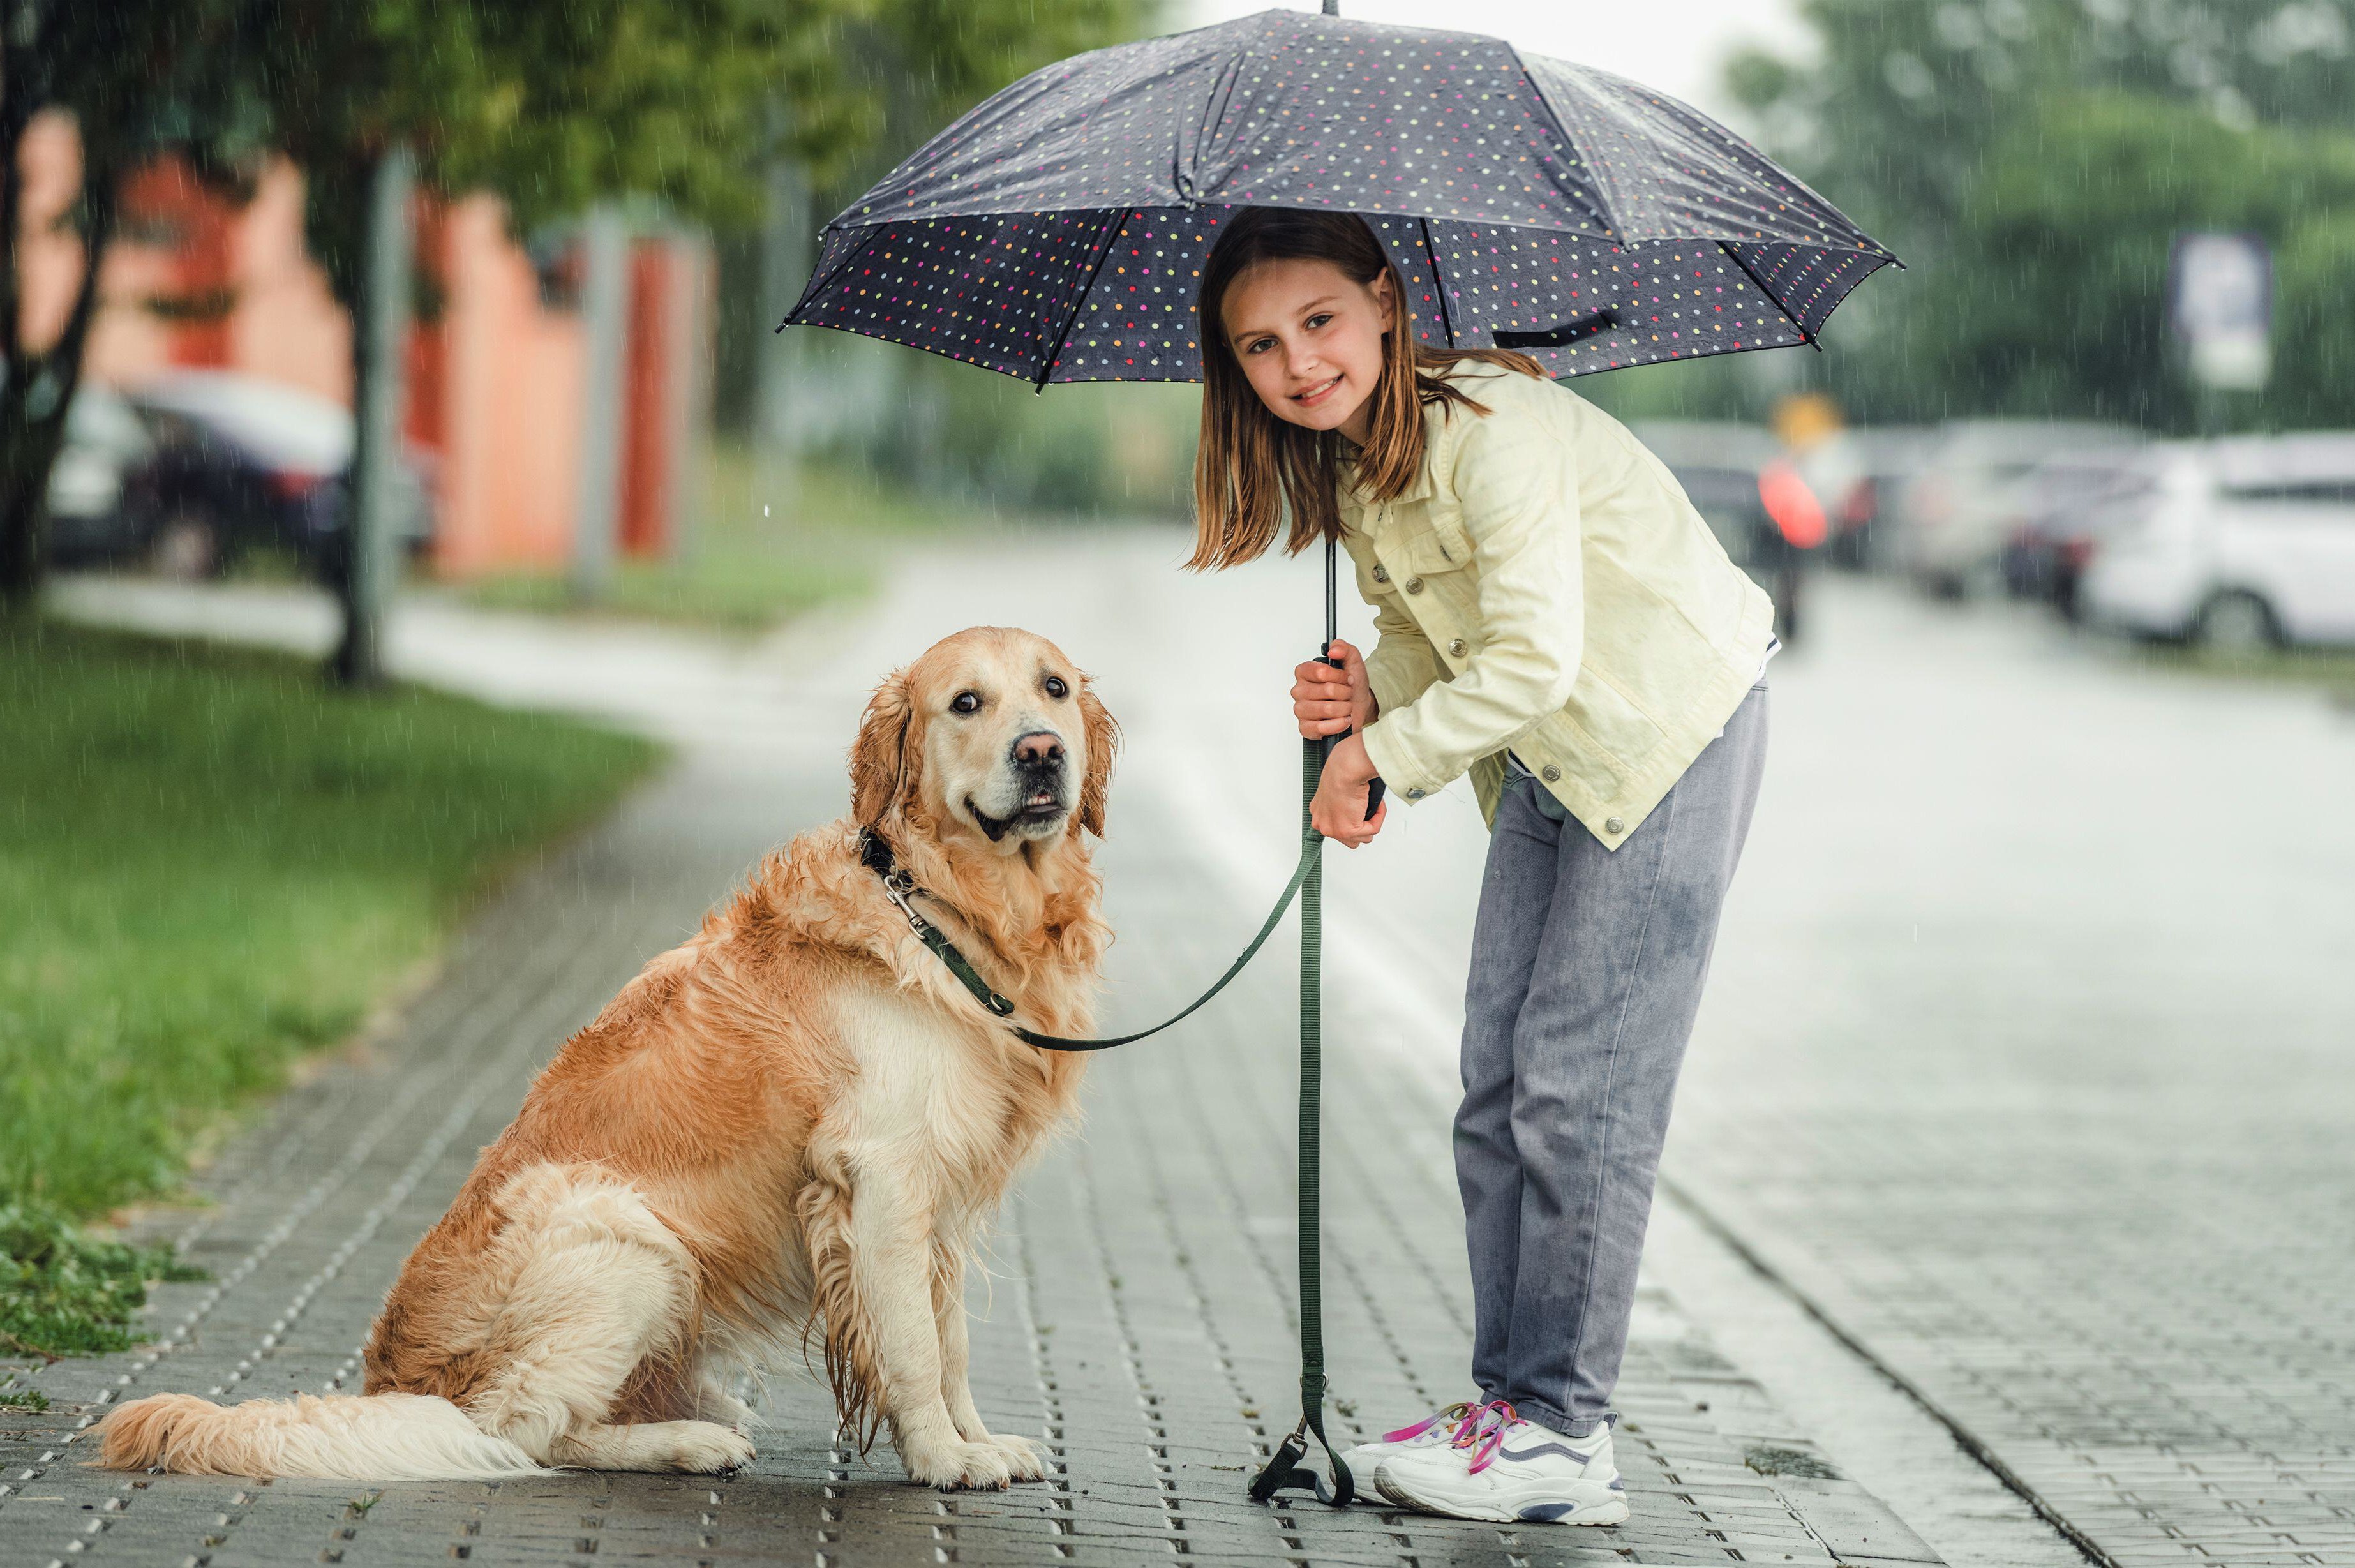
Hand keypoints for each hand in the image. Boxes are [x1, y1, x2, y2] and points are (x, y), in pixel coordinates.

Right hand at [1291, 638, 1375, 739]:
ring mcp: (1300, 710)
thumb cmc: (1352, 685)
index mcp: (1304, 672)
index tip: (1347, 678)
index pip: (1321, 672)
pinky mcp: (1305, 728)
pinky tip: (1342, 720)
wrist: (1359, 705)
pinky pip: (1322, 728)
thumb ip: (1343, 648)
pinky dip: (1339, 724)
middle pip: (1327, 690)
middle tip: (1347, 694)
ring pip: (1328, 709)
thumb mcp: (1352, 661)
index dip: (1340, 676)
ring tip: (1345, 707)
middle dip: (1345, 693)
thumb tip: (1333, 650)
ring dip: (1344, 708)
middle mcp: (1298, 691)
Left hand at [1310, 733, 1384, 847]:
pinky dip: (1378, 817)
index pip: (1337, 828)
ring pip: (1362, 837)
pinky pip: (1372, 830)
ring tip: (1371, 804)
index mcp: (1318, 813)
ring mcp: (1333, 829)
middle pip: (1349, 838)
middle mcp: (1322, 824)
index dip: (1353, 820)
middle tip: (1368, 809)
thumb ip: (1343, 803)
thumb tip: (1357, 807)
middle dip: (1362, 826)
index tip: (1360, 813)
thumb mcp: (1338, 788)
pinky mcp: (1347, 831)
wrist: (1345, 769)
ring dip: (1371, 822)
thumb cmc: (1342, 770)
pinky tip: (1375, 804)